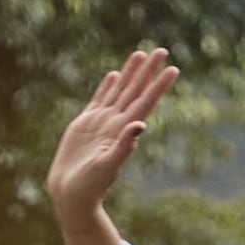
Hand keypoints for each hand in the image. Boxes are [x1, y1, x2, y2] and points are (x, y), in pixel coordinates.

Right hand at [46, 46, 178, 244]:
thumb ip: (124, 145)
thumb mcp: (108, 166)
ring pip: (119, 91)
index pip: (145, 102)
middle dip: (148, 71)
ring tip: (140, 54)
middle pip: (135, 91)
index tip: (173, 68)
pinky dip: (107, 86)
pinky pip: (99, 100)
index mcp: (123, 131)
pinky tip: (116, 75)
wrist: (71, 195)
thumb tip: (141, 125)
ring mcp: (100, 122)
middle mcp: (115, 123)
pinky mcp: (84, 125)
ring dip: (131, 73)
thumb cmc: (90, 186)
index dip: (159, 85)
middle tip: (162, 50)